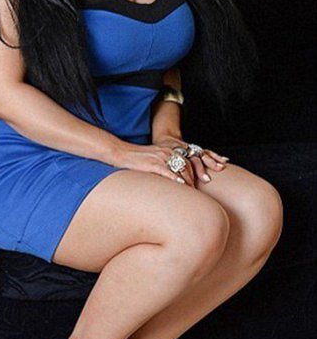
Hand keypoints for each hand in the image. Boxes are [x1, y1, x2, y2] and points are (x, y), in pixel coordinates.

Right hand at [109, 135, 227, 186]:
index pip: (193, 154)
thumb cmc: (138, 159)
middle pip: (190, 161)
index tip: (217, 167)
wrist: (122, 153)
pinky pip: (167, 171)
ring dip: (189, 178)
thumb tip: (178, 178)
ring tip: (194, 189)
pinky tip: (181, 185)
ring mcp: (161, 157)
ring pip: (180, 167)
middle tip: (207, 182)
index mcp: (171, 148)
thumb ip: (168, 165)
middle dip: (200, 171)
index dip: (206, 160)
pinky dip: (175, 178)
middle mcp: (168, 151)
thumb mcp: (156, 158)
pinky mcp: (153, 163)